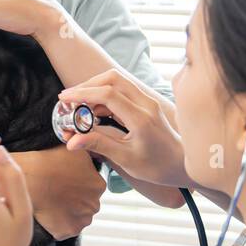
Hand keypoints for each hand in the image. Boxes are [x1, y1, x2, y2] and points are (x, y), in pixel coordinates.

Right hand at [18, 146, 103, 239]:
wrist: (31, 178)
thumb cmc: (50, 162)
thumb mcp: (76, 151)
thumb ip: (88, 157)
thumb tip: (89, 153)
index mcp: (99, 186)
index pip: (92, 188)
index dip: (79, 185)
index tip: (67, 182)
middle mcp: (94, 205)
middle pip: (86, 204)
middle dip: (75, 200)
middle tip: (59, 193)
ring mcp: (82, 220)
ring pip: (77, 218)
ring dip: (68, 213)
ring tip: (52, 203)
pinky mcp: (68, 231)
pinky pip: (64, 229)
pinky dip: (57, 224)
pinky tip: (48, 213)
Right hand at [58, 68, 186, 187]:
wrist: (181, 165)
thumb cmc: (156, 167)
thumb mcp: (125, 159)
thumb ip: (99, 145)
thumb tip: (71, 140)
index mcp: (141, 118)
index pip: (107, 94)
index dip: (82, 93)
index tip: (63, 99)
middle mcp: (146, 104)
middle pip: (113, 78)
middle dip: (88, 85)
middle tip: (69, 99)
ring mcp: (147, 101)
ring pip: (118, 82)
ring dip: (96, 89)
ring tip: (79, 107)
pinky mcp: (146, 103)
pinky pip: (123, 91)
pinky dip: (105, 96)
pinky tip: (94, 111)